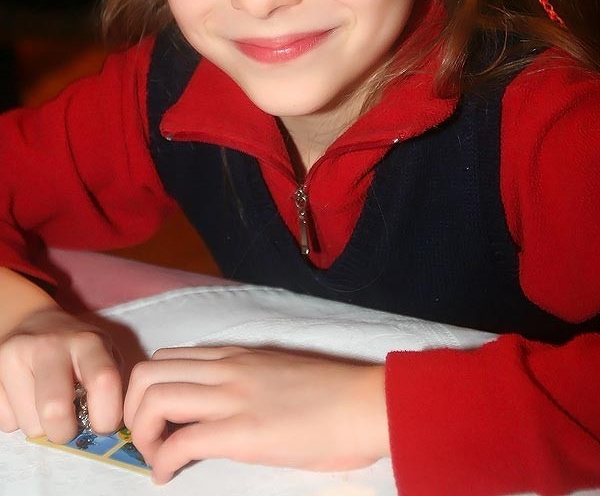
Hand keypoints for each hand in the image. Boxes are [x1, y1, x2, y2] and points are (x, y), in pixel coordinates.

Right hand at [0, 306, 122, 442]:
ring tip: (46, 404)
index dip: (106, 416)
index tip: (102, 426)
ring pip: (29, 423)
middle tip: (67, 428)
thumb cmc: (75, 347)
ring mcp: (16, 355)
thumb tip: (107, 429)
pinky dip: (18, 421)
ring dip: (41, 427)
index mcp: (88, 342)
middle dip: (64, 432)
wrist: (32, 321)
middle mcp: (51, 345)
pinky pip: (6, 421)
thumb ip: (110, 385)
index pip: (103, 381)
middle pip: (54, 408)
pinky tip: (26, 398)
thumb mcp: (103, 353)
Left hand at [124, 345, 389, 483]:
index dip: (147, 389)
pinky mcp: (244, 431)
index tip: (155, 420)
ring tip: (157, 458)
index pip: (168, 357)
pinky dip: (162, 462)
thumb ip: (247, 379)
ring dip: (142, 433)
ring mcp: (234, 397)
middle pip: (147, 372)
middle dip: (131, 409)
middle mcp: (227, 368)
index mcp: (236, 356)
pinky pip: (182, 441)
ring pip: (154, 398)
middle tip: (147, 439)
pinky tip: (170, 477)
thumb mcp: (279, 373)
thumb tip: (225, 403)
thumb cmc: (333, 394)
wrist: (367, 403)